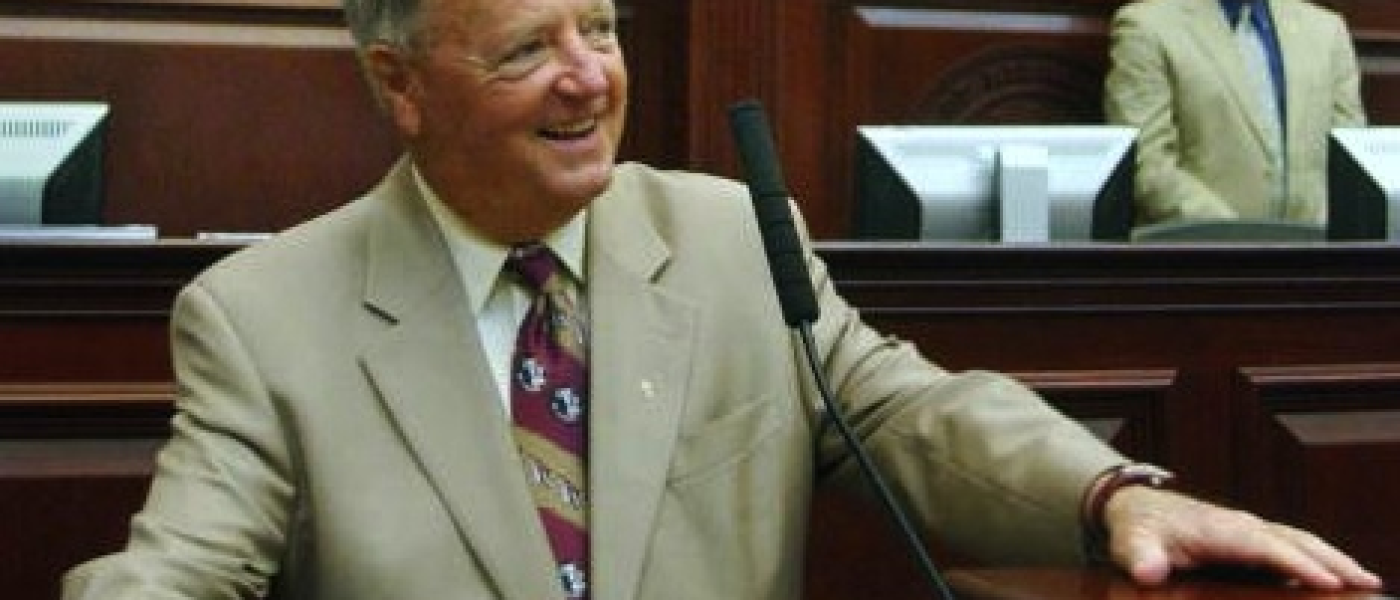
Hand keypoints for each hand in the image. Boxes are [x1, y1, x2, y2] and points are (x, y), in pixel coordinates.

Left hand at [1102, 486, 1383, 590]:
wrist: (1136, 507)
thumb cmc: (1138, 528)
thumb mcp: (1132, 543)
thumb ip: (1141, 557)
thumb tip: (1148, 571)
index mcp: (1219, 530)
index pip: (1265, 546)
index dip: (1295, 563)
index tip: (1327, 580)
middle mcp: (1241, 526)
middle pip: (1294, 540)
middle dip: (1331, 560)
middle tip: (1366, 581)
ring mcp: (1250, 531)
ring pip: (1299, 541)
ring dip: (1333, 558)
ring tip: (1365, 580)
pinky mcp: (1252, 540)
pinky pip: (1291, 547)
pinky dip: (1318, 558)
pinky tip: (1337, 577)